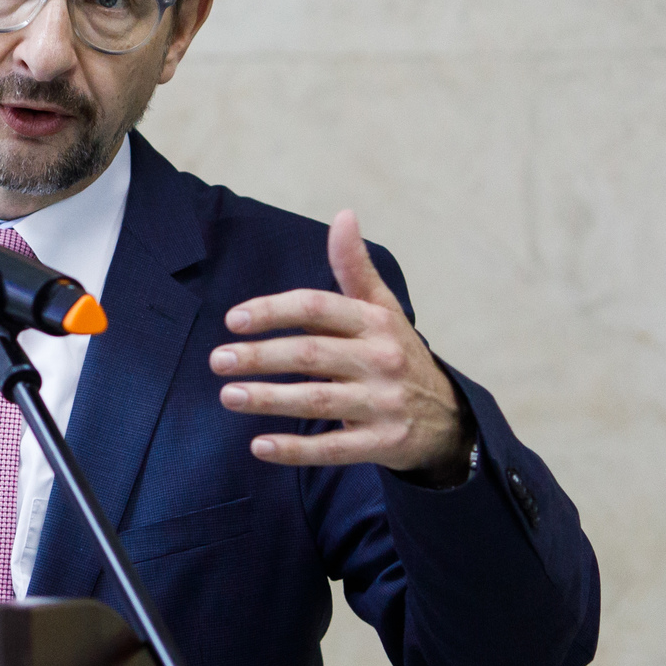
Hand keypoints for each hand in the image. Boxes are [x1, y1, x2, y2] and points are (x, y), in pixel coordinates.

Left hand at [212, 210, 470, 480]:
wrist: (448, 417)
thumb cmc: (398, 353)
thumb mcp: (382, 309)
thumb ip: (355, 267)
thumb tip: (343, 215)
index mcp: (375, 322)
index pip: (317, 308)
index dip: (273, 310)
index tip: (233, 320)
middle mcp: (381, 359)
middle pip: (310, 354)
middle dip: (259, 356)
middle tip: (217, 360)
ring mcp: (383, 403)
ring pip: (317, 400)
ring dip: (268, 399)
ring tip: (228, 396)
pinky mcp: (382, 442)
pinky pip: (333, 448)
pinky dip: (296, 450)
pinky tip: (260, 446)